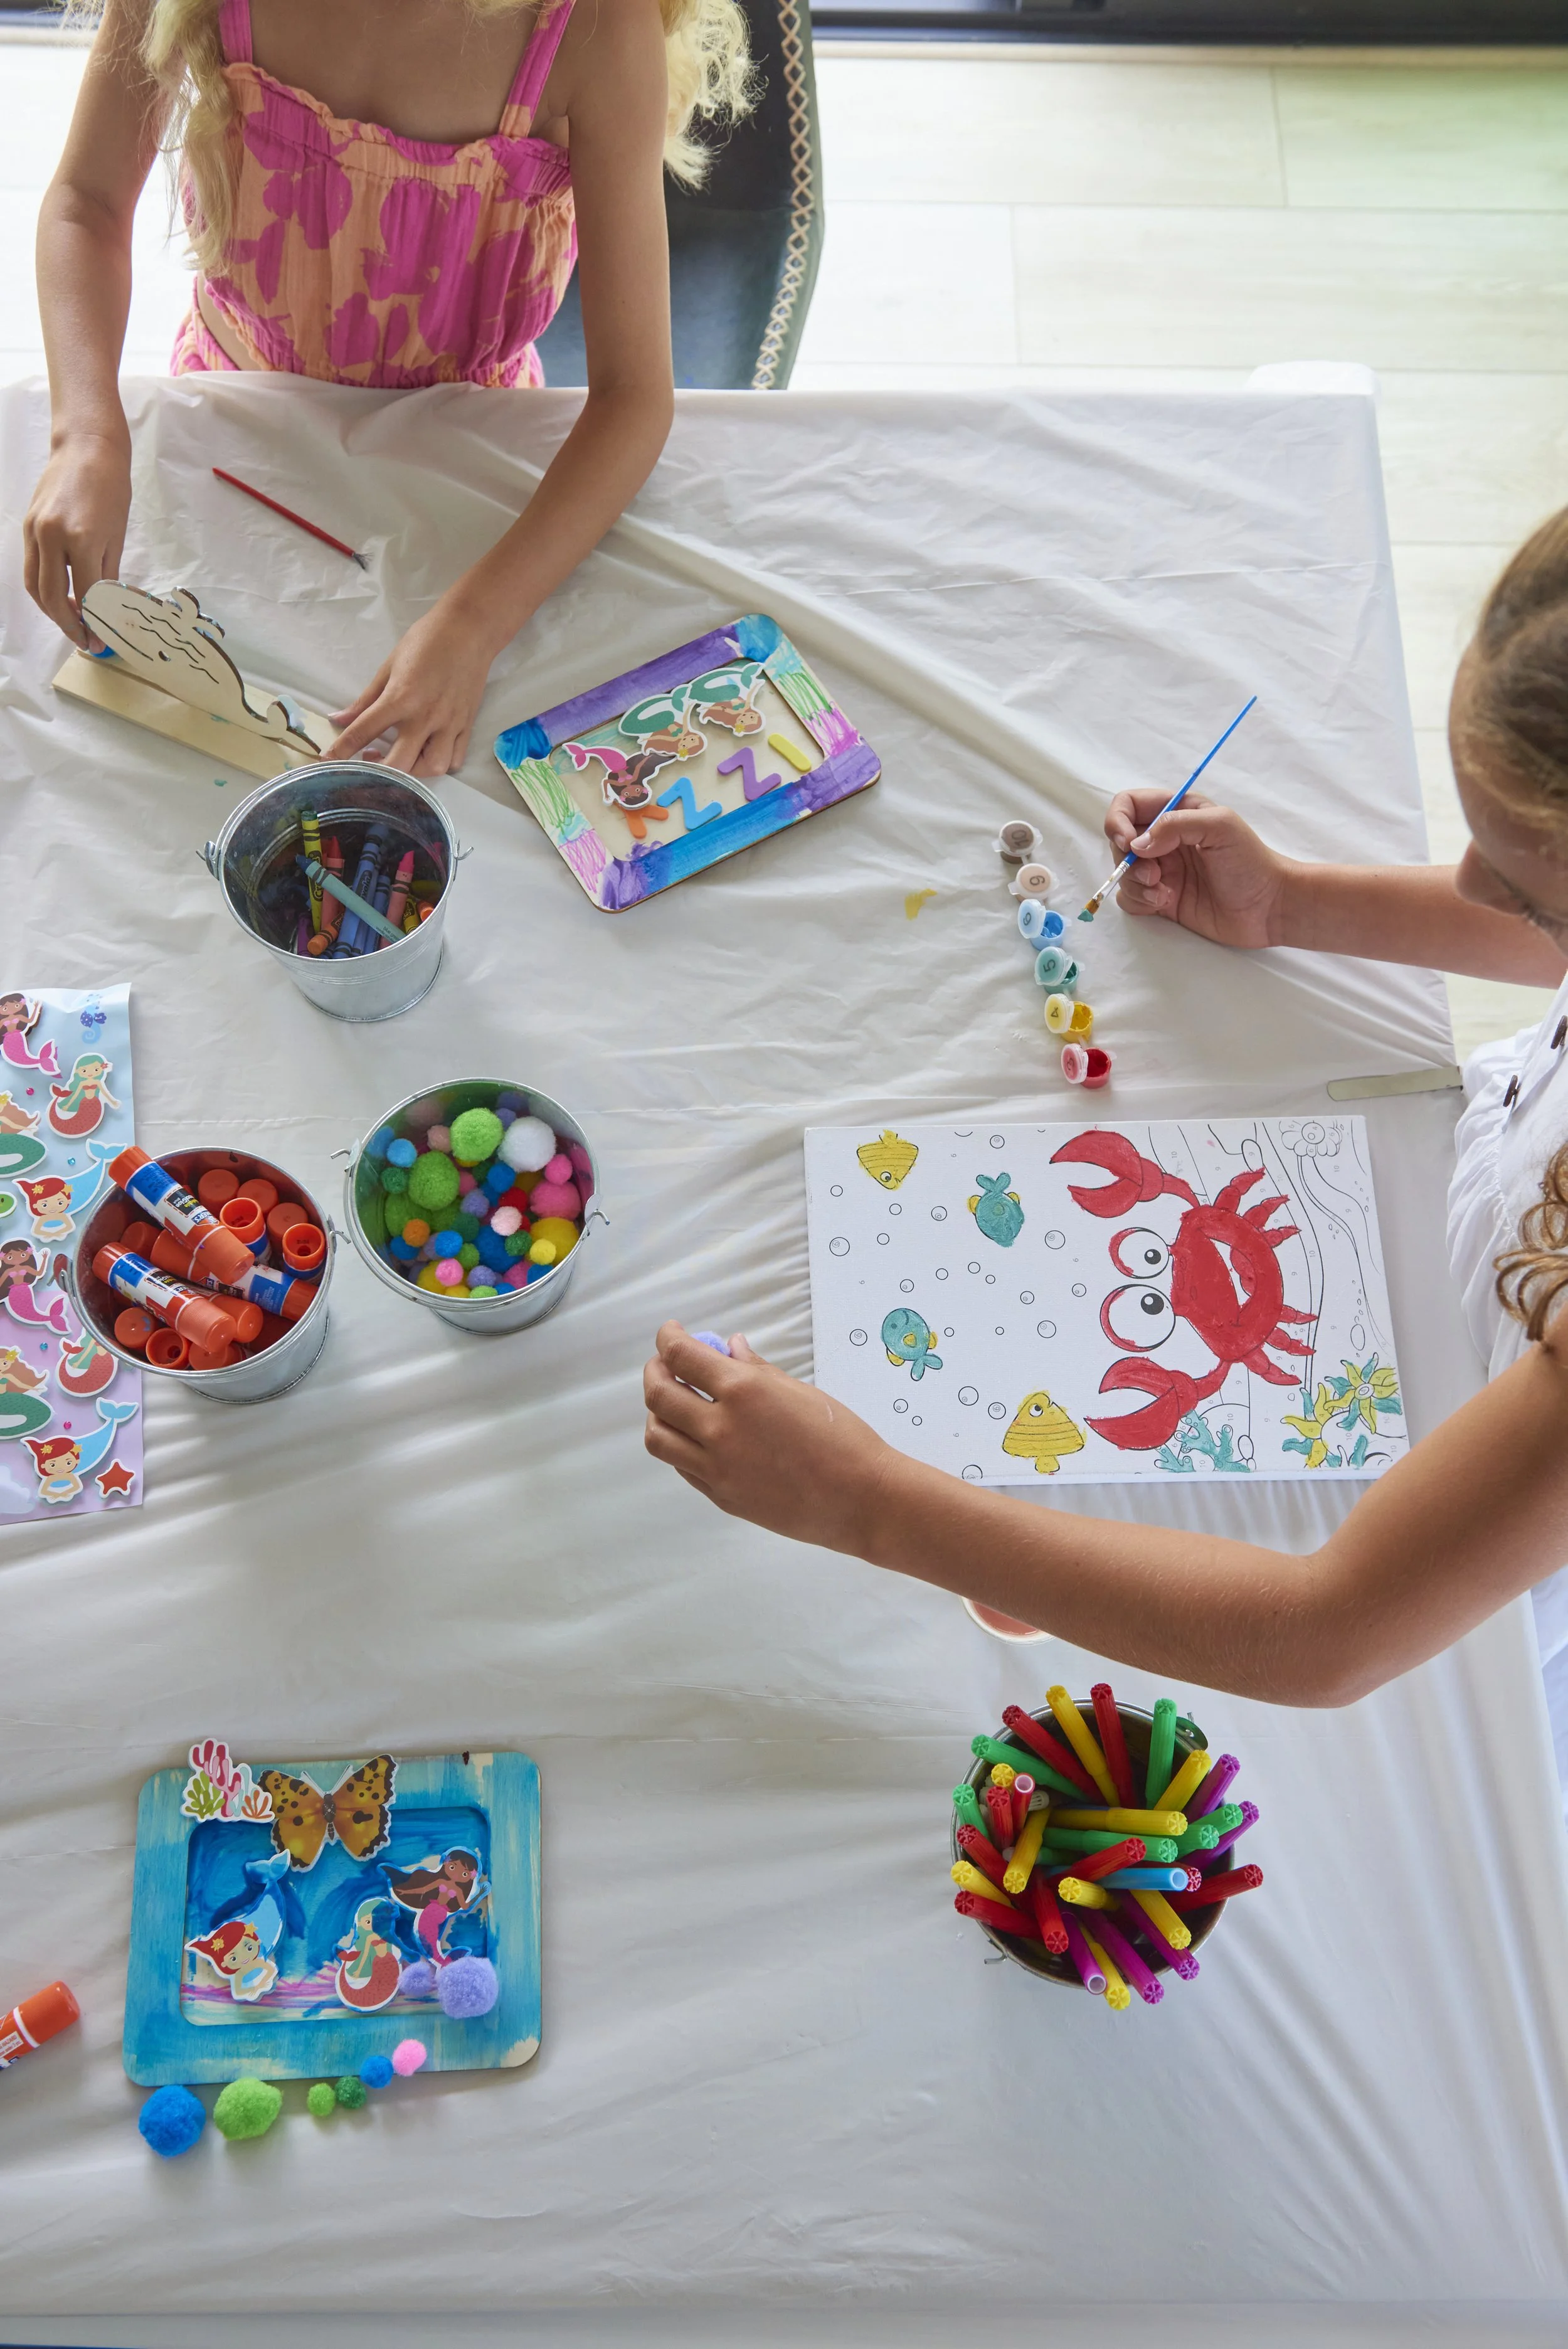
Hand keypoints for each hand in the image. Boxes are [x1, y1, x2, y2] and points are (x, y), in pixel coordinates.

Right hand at [23, 428, 131, 648]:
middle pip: (52, 596)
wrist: (87, 447)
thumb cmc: (111, 488)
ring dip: (51, 610)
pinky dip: (44, 588)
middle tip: (85, 640)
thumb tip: (106, 610)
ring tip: (72, 623)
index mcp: (82, 538)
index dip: (92, 623)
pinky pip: (31, 567)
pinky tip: (61, 596)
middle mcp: (52, 535)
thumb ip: (108, 574)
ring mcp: (35, 530)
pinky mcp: (28, 525)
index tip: (100, 641)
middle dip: (68, 624)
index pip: (84, 595)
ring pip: (35, 585)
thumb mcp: (117, 535)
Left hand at [327, 596, 498, 778]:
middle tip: (370, 758)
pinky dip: (440, 763)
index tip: (327, 761)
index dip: (341, 750)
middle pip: (401, 764)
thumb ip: (365, 699)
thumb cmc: (426, 641)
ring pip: (433, 768)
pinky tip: (427, 753)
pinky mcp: (466, 725)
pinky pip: (455, 758)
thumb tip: (339, 720)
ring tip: (403, 758)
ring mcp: (449, 724)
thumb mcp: (389, 666)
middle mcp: (426, 716)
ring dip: (413, 772)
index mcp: (401, 698)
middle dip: (380, 771)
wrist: (469, 630)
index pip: (364, 731)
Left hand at [643, 1322, 899, 1552]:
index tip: (670, 1333)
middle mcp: (721, 1429)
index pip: (682, 1356)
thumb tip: (730, 1346)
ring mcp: (717, 1467)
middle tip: (665, 1364)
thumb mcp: (799, 1391)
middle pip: (659, 1394)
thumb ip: (756, 1369)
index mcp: (743, 1392)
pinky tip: (697, 1434)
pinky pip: (682, 1465)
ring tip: (675, 1402)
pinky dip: (680, 1444)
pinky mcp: (721, 1496)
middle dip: (655, 1371)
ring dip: (658, 1412)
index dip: (668, 1339)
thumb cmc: (842, 1439)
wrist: (861, 1499)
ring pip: (659, 1436)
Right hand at [1102, 788, 1289, 948]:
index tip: (1128, 843)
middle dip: (1128, 861)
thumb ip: (1175, 825)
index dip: (1118, 821)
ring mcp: (1162, 870)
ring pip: (1123, 873)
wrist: (1267, 908)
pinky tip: (1164, 903)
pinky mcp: (1161, 899)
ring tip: (1163, 893)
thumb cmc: (1251, 861)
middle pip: (1120, 842)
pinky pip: (1130, 898)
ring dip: (1135, 884)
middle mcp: (1164, 839)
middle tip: (1155, 876)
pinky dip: (1139, 902)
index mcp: (1177, 813)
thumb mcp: (1220, 826)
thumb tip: (1136, 845)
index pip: (1128, 805)